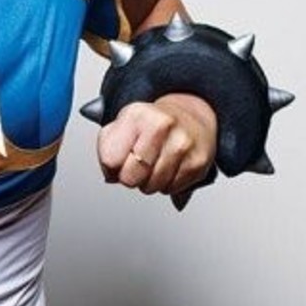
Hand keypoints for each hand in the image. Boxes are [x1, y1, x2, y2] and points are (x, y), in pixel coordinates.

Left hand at [97, 94, 216, 197]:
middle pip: (130, 177)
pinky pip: (171, 190)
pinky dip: (167, 185)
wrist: (189, 116)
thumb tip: (111, 176)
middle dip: (129, 177)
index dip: (111, 167)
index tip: (117, 161)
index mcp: (136, 115)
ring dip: (148, 183)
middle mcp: (161, 126)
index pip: (110, 160)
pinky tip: (169, 167)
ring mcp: (182, 144)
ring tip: (154, 164)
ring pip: (151, 186)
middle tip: (136, 165)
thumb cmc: (150, 124)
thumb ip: (107, 149)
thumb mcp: (121, 125)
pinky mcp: (197, 162)